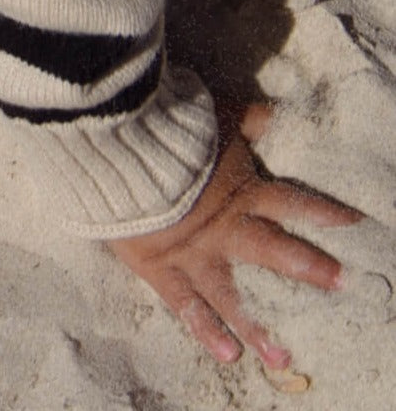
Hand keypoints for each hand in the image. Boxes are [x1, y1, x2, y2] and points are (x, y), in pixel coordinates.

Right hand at [108, 101, 361, 367]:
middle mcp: (225, 228)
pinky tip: (227, 354)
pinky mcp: (161, 268)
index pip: (293, 202)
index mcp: (241, 190)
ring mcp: (194, 253)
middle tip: (340, 285)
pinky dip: (206, 330)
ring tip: (282, 358)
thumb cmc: (168, 129)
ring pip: (232, 295)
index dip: (325, 212)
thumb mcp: (217, 117)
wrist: (118, 150)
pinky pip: (187, 306)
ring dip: (258, 326)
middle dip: (309, 268)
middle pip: (274, 250)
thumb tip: (288, 115)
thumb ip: (253, 120)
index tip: (356, 225)